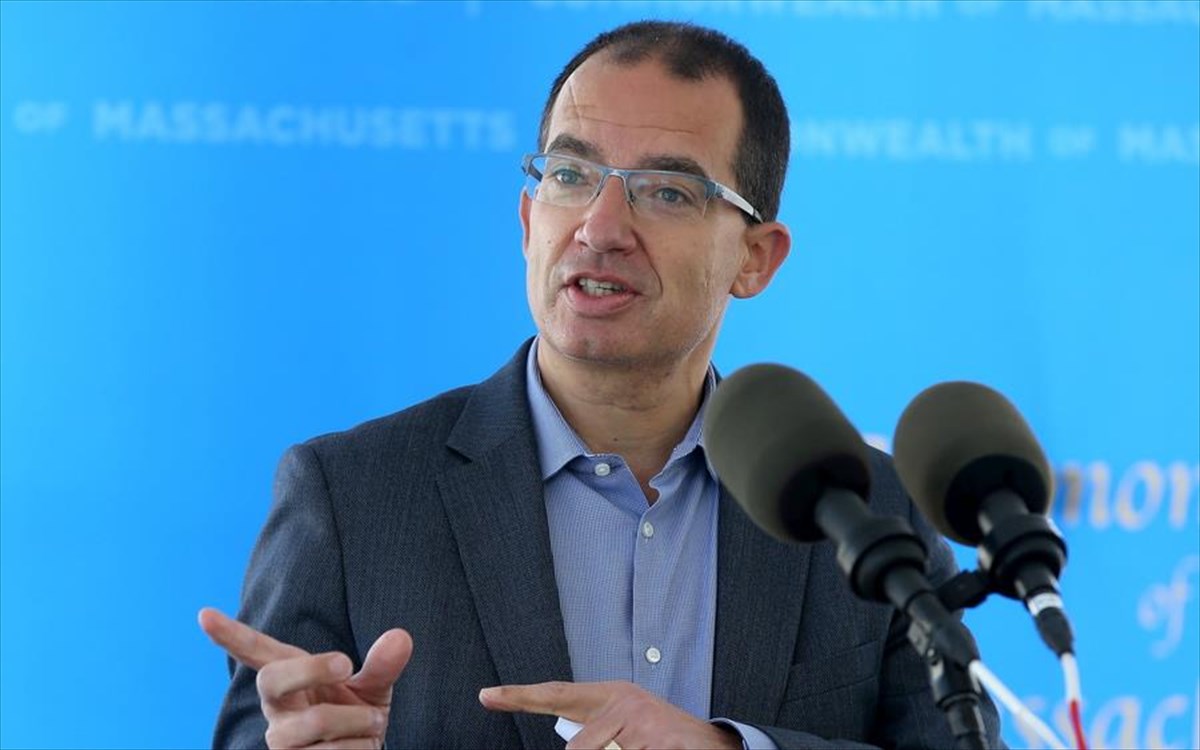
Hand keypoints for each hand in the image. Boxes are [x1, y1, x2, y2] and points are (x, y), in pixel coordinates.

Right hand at [198, 607, 411, 749]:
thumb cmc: (359, 717)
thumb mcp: (375, 687)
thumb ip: (382, 664)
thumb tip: (401, 638)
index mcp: (292, 678)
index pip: (256, 653)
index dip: (230, 636)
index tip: (204, 613)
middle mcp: (277, 710)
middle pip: (271, 681)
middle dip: (310, 669)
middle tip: (345, 665)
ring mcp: (281, 742)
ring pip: (316, 723)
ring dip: (359, 721)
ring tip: (372, 723)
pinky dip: (359, 748)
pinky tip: (361, 747)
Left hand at [478, 680, 740, 749]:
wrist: (711, 745)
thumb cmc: (660, 739)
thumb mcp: (624, 729)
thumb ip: (592, 733)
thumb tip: (568, 744)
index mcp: (609, 695)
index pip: (557, 694)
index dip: (520, 696)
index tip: (487, 696)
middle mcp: (623, 701)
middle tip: (626, 748)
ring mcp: (642, 719)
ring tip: (645, 749)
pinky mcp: (659, 739)